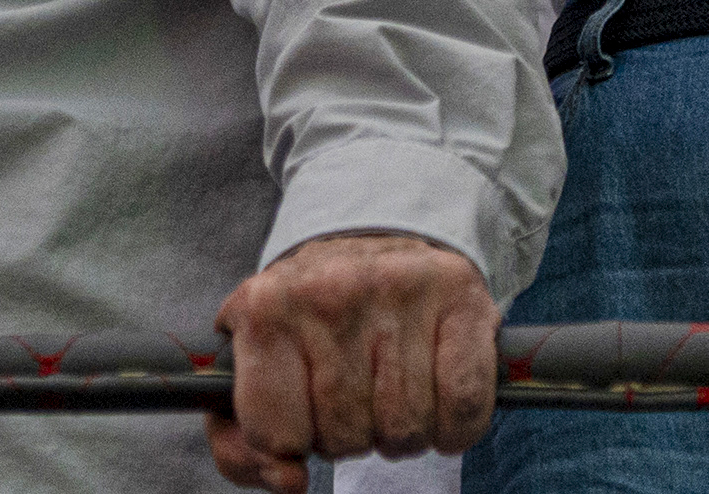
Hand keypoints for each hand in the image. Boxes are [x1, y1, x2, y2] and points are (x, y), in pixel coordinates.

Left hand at [205, 232, 496, 489]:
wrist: (373, 239)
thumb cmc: (310, 319)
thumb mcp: (255, 361)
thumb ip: (244, 440)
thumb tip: (288, 481)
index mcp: (266, 307)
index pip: (275, 433)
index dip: (291, 440)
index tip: (299, 413)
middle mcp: (330, 289)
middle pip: (345, 436)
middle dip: (350, 433)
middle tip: (353, 393)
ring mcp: (399, 288)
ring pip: (405, 428)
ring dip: (401, 430)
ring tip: (391, 389)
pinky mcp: (461, 298)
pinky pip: (463, 409)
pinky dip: (454, 424)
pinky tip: (437, 395)